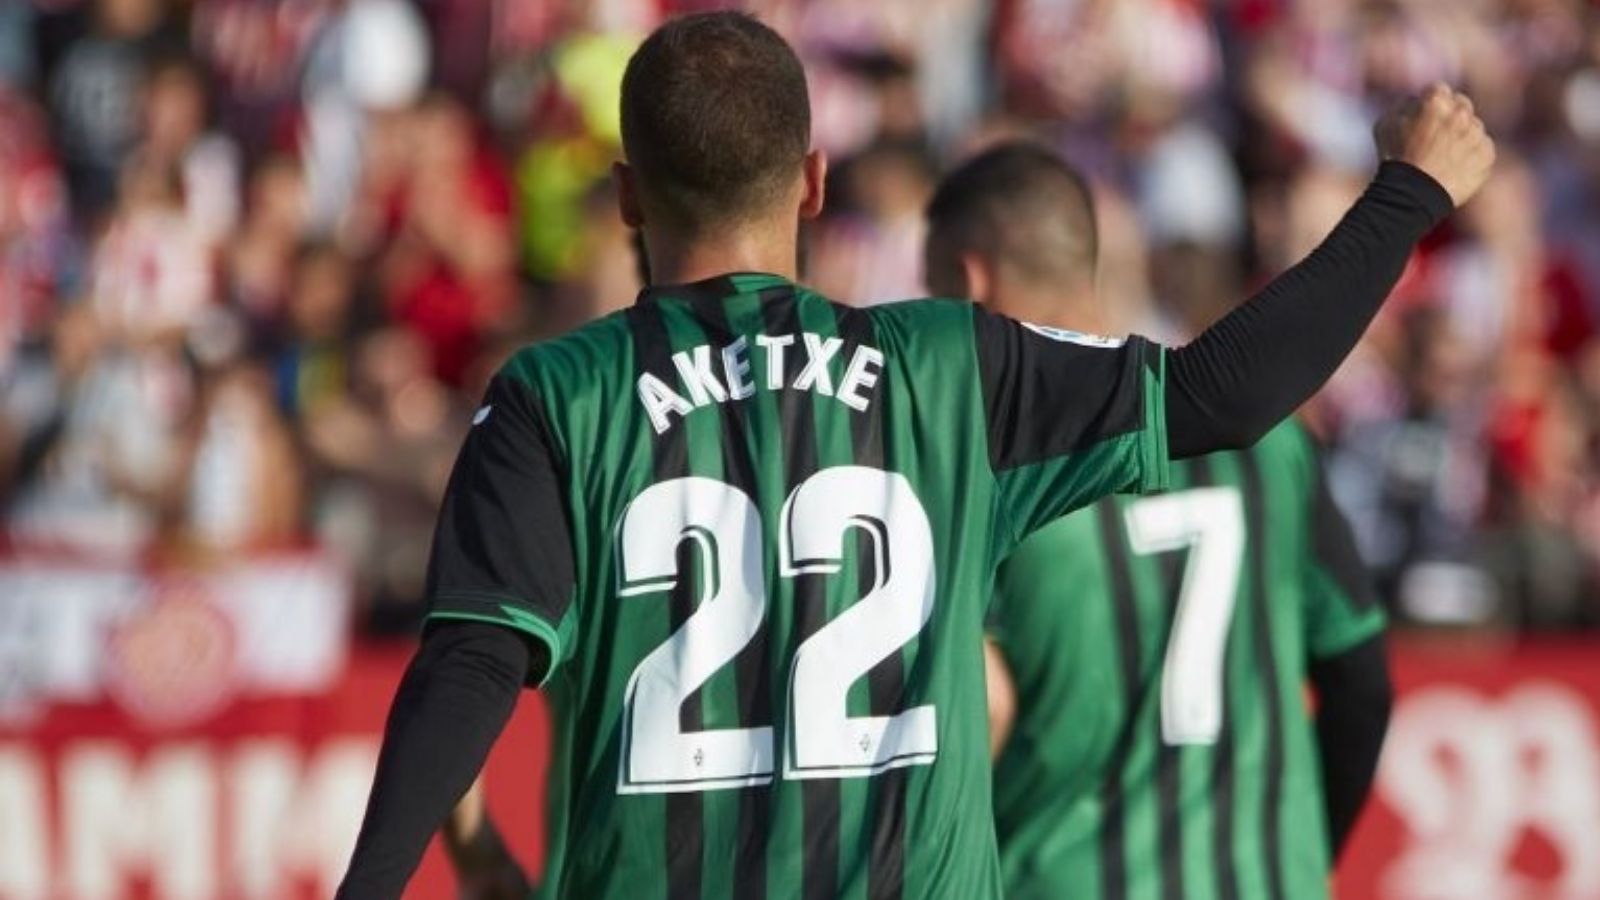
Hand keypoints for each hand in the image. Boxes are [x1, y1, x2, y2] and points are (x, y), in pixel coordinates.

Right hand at [1374, 83, 1495, 207]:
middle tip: (1435, 137)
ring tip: (1442, 157)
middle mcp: (1461, 112)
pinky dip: (1471, 155)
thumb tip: (1417, 100)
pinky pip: (1482, 148)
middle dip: (1450, 115)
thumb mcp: (1385, 124)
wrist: (1412, 195)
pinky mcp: (1487, 154)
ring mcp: (1476, 133)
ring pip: (1472, 127)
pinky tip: (1453, 167)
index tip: (1423, 118)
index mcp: (1436, 100)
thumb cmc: (1394, 159)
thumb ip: (1404, 104)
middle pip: (1461, 104)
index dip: (1429, 104)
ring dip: (1462, 136)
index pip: (1439, 90)